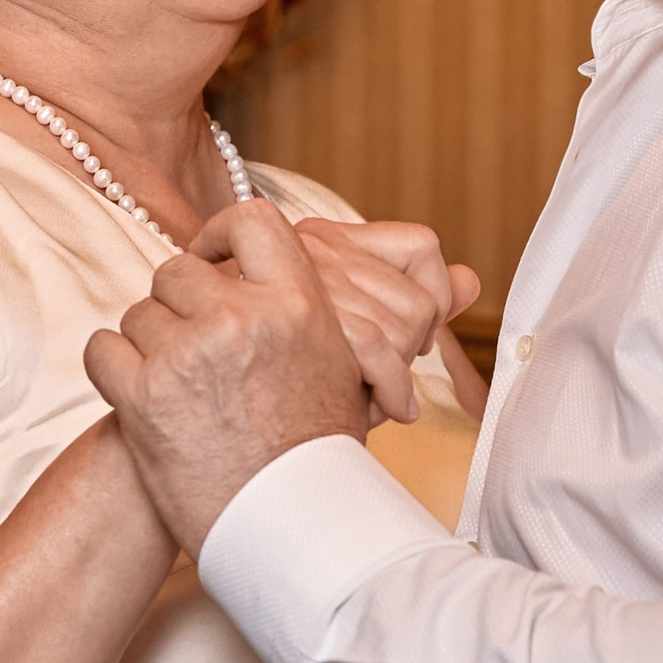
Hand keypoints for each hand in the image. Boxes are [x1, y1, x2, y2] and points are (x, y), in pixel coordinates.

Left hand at [84, 201, 368, 554]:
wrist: (289, 532)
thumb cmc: (315, 456)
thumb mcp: (339, 367)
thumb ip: (303, 311)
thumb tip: (279, 266)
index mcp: (298, 304)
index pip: (250, 220)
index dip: (218, 234)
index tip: (210, 259)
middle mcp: (242, 319)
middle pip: (175, 270)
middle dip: (176, 305)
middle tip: (189, 347)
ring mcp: (188, 354)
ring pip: (137, 314)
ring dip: (147, 346)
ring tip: (178, 391)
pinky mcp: (142, 396)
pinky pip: (101, 349)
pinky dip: (113, 371)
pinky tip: (141, 399)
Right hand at [260, 214, 480, 424]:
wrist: (191, 421)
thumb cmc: (257, 380)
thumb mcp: (332, 334)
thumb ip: (406, 301)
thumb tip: (472, 280)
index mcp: (320, 241)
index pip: (419, 246)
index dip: (436, 294)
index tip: (418, 336)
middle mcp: (312, 251)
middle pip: (415, 298)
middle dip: (413, 349)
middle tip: (387, 378)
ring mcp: (305, 283)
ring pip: (400, 325)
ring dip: (400, 374)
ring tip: (382, 399)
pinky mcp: (300, 321)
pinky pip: (380, 349)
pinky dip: (396, 390)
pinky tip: (388, 413)